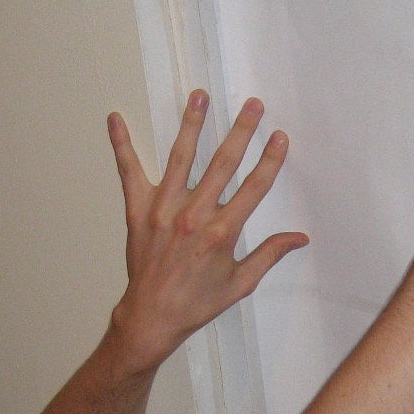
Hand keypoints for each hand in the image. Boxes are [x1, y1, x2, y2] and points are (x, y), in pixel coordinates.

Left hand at [106, 91, 306, 372]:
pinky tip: (114, 119)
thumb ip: (269, 255)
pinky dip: (121, 146)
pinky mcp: (138, 211)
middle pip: (223, 164)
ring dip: (191, 124)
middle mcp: (193, 215)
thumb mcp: (239, 284)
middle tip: (252, 105)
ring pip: (180, 158)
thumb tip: (299, 238)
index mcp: (221, 232)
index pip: (253, 188)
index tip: (279, 137)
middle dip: (241, 132)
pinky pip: (129, 173)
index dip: (269, 160)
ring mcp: (164, 210)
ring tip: (199, 96)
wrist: (152, 317)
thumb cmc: (196, 303)